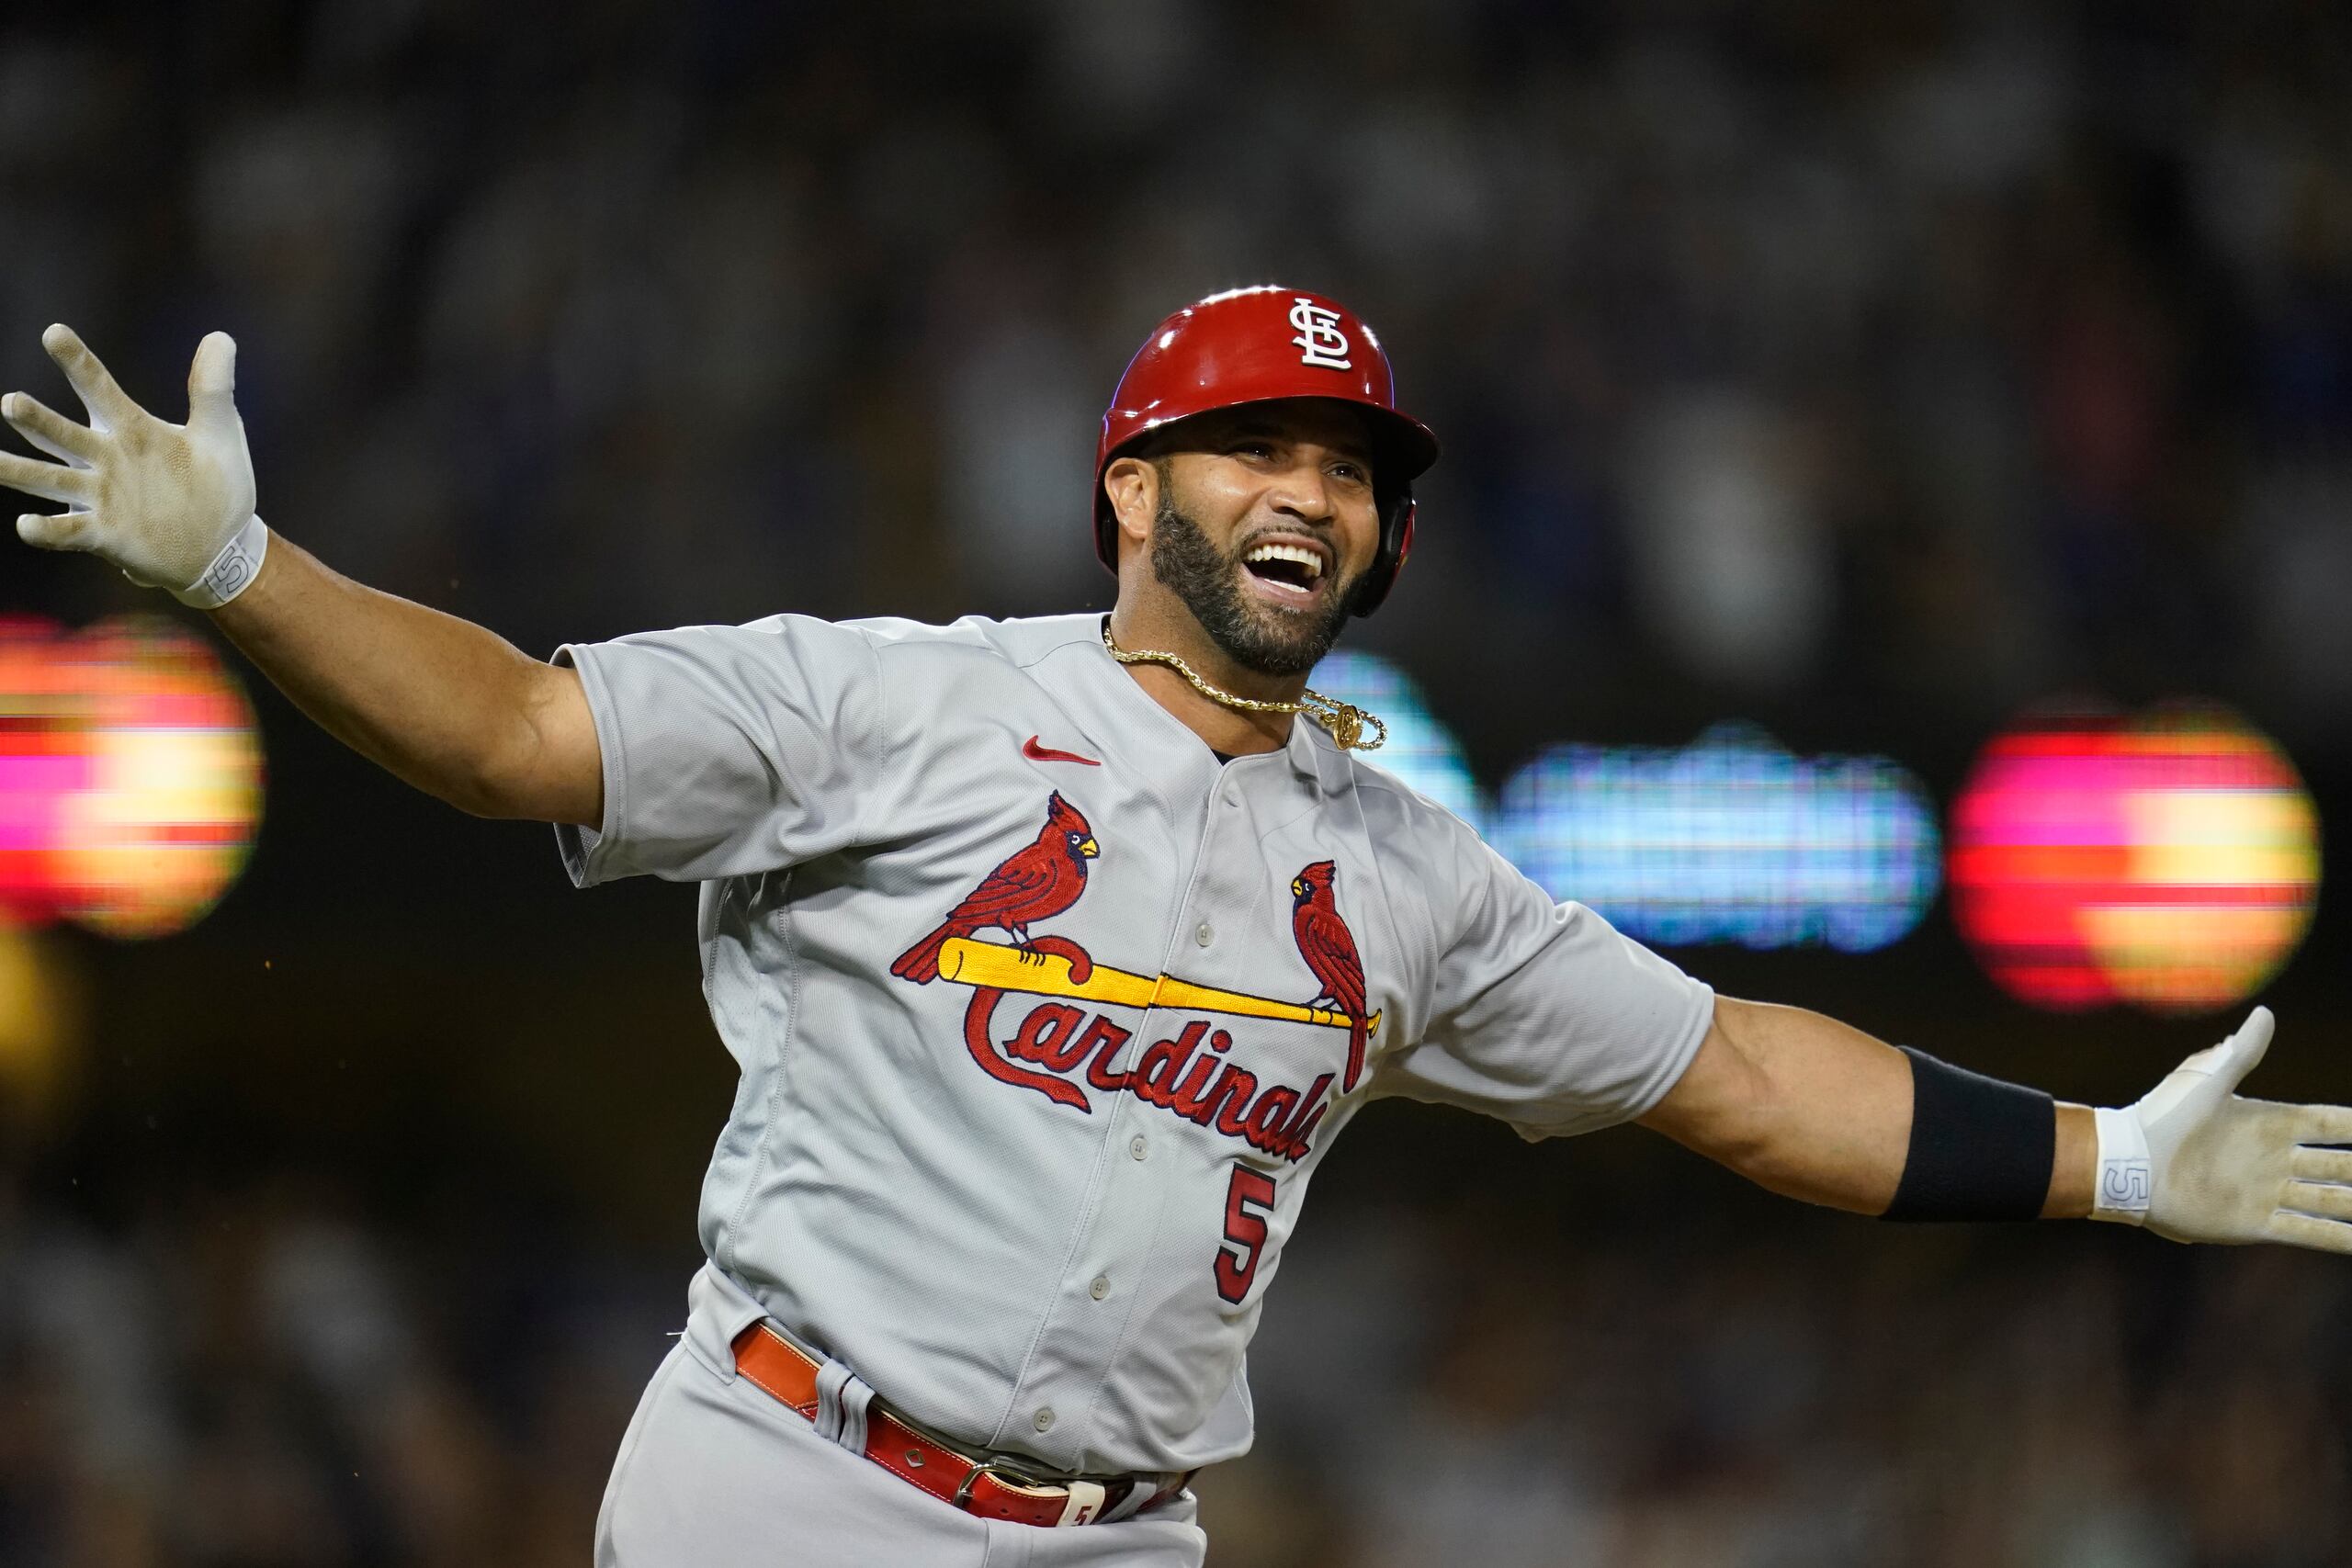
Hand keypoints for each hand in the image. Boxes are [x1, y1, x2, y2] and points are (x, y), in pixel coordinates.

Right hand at [1, 324, 266, 605]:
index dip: (78, 362)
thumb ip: (212, 389)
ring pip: (50, 479)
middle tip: (10, 403)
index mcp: (132, 430)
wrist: (223, 545)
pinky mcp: (104, 534)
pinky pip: (68, 530)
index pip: (99, 388)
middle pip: (62, 434)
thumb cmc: (216, 485)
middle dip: (37, 419)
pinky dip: (47, 529)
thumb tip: (220, 337)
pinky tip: (26, 525)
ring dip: (21, 470)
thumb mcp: (220, 433)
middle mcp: (106, 458)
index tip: (54, 333)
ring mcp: (102, 496)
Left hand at [2094, 1006, 2351, 1251]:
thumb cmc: (2162, 1116)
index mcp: (2270, 1123)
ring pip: (2335, 1200)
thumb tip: (2265, 1014)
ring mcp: (2270, 1192)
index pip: (2331, 1123)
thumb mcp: (2206, 1080)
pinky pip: (2310, 1232)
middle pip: (2342, 1164)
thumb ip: (2240, 1052)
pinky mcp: (2256, 1222)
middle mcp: (2278, 1159)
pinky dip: (2341, 1238)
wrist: (2129, 1165)